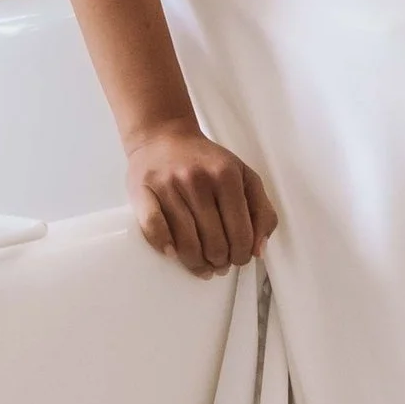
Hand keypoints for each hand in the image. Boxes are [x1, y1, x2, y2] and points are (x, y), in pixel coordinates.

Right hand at [124, 121, 276, 275]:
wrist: (164, 137)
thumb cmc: (207, 162)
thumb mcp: (244, 176)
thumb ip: (261, 210)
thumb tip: (259, 250)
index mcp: (227, 176)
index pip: (241, 232)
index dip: (242, 254)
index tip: (239, 259)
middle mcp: (198, 180)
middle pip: (214, 242)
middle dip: (220, 261)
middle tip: (219, 264)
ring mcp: (169, 186)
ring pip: (186, 242)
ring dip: (196, 263)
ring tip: (202, 266)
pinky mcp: (143, 191)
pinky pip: (154, 228)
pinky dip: (164, 246)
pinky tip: (173, 253)